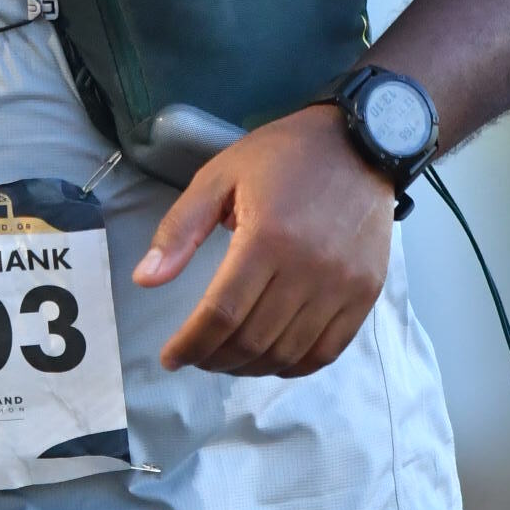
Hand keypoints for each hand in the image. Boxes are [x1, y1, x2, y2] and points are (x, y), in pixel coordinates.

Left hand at [131, 105, 396, 376]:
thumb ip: (179, 229)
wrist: (359, 142)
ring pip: (287, 353)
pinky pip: (327, 351)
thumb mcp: (218, 177)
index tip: (170, 357)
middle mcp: (308, 268)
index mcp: (266, 237)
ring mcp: (342, 286)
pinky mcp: (365, 294)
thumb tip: (144, 280)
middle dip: (214, 358)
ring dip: (249, 367)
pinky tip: (269, 358)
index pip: (220, 313)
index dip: (190, 344)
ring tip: (226, 358)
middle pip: (252, 339)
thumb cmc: (282, 156)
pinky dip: (293, 366)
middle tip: (195, 356)